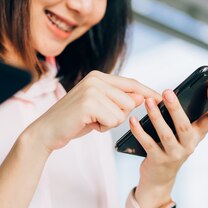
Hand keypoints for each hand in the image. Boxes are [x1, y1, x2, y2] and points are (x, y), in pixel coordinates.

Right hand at [23, 71, 160, 152]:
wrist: (47, 131)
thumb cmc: (74, 121)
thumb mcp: (99, 108)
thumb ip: (119, 101)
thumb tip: (141, 98)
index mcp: (98, 76)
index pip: (131, 83)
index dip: (147, 92)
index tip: (161, 98)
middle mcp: (96, 78)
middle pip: (130, 100)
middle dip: (117, 115)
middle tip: (96, 118)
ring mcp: (92, 89)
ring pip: (123, 111)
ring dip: (109, 122)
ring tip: (91, 120)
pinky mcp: (89, 103)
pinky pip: (113, 120)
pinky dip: (102, 127)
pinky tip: (87, 124)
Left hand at [131, 85, 207, 207]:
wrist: (159, 178)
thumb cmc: (169, 147)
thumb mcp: (179, 134)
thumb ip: (178, 117)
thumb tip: (168, 94)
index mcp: (197, 135)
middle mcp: (189, 145)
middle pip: (185, 126)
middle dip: (176, 108)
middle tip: (167, 92)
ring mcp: (174, 155)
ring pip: (166, 134)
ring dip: (156, 117)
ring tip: (148, 102)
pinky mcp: (158, 161)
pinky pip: (148, 144)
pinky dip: (139, 131)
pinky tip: (133, 120)